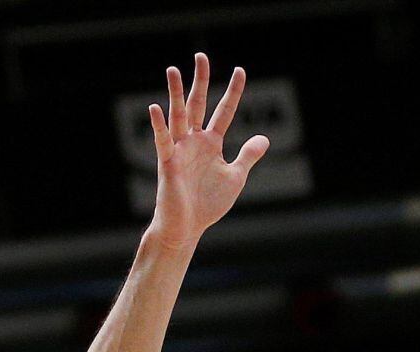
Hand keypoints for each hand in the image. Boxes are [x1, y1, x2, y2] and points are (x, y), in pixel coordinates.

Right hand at [148, 54, 268, 249]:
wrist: (187, 227)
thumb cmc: (208, 204)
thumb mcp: (234, 177)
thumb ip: (247, 156)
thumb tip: (264, 138)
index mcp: (211, 143)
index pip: (224, 111)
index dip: (233, 92)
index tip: (240, 70)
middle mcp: (194, 141)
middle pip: (198, 105)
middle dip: (200, 81)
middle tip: (201, 56)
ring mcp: (179, 149)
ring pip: (178, 116)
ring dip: (175, 93)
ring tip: (173, 70)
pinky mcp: (167, 162)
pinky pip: (162, 141)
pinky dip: (158, 125)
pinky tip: (155, 107)